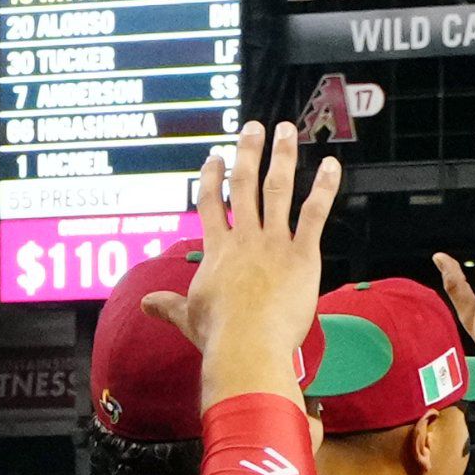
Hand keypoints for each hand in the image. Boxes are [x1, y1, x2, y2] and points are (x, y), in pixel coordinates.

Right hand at [182, 122, 335, 405]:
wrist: (247, 345)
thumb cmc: (218, 337)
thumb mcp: (188, 318)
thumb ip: (168, 306)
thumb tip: (145, 305)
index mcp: (217, 250)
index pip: (211, 204)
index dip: (211, 178)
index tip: (214, 158)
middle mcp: (244, 238)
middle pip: (244, 185)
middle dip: (248, 153)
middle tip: (253, 128)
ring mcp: (273, 243)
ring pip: (277, 189)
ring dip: (281, 157)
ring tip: (286, 131)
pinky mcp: (301, 255)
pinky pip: (314, 214)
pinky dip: (324, 188)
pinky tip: (330, 165)